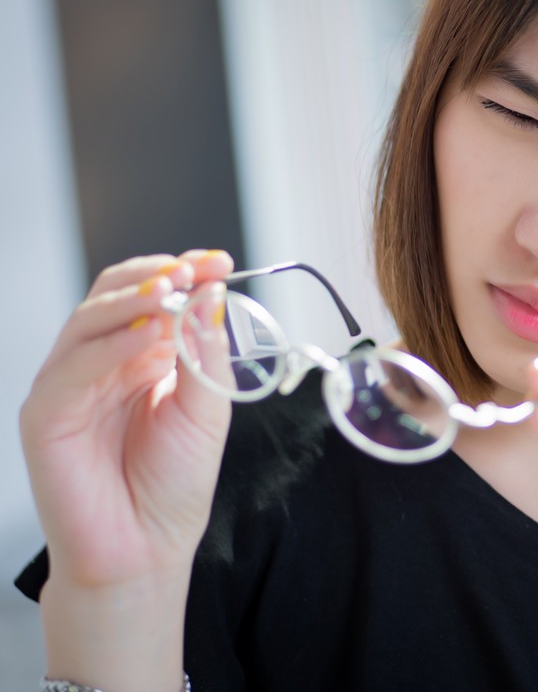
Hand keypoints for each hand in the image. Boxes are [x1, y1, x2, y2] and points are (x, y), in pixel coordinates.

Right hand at [20, 250, 234, 588]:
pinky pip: (73, 366)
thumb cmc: (174, 484)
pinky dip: (111, 344)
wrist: (146, 549)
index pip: (153, 296)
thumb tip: (211, 293)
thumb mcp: (207, 408)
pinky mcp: (46, 413)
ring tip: (172, 290)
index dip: (182, 272)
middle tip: (194, 268)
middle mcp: (101, 363)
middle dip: (157, 274)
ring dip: (134, 299)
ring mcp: (69, 384)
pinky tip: (147, 333)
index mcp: (140, 357)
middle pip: (114, 294)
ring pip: (89, 319)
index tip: (219, 261)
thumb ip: (204, 352)